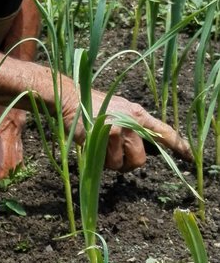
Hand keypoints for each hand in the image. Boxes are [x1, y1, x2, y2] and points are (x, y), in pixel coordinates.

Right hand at [62, 87, 191, 171]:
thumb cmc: (95, 107)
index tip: (189, 156)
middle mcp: (131, 122)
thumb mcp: (121, 110)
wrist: (72, 98)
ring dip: (111, 162)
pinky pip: (106, 162)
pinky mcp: (103, 138)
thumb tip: (145, 148)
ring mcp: (117, 131)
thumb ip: (135, 126)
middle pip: (140, 160)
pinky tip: (94, 146)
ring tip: (101, 147)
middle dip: (129, 163)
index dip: (178, 146)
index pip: (165, 132)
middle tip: (118, 157)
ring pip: (121, 164)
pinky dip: (100, 160)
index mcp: (138, 114)